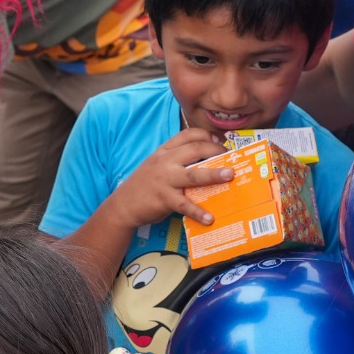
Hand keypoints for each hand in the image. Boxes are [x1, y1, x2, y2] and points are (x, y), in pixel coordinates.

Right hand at [107, 128, 229, 228]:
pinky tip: (210, 218)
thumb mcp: (158, 164)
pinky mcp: (164, 199)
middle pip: (195, 149)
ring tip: (230, 175)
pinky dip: (198, 212)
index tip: (220, 141)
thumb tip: (207, 160)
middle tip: (230, 158)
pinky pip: (185, 205)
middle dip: (216, 151)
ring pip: (194, 174)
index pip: (188, 134)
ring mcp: (165, 180)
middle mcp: (165, 161)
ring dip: (214, 174)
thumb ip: (176, 159)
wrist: (123, 204)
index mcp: (165, 151)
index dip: (207, 136)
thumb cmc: (146, 184)